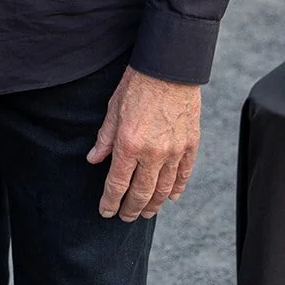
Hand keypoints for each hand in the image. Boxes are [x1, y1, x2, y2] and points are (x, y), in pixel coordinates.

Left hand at [87, 67, 200, 221]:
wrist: (169, 68)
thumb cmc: (138, 84)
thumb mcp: (113, 109)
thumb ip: (104, 138)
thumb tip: (93, 159)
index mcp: (129, 144)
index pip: (117, 184)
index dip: (110, 202)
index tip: (106, 212)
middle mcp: (153, 153)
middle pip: (141, 193)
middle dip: (131, 209)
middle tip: (125, 217)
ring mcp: (174, 151)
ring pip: (164, 189)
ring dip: (153, 204)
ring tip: (146, 212)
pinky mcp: (190, 145)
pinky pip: (183, 175)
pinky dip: (176, 189)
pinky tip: (171, 197)